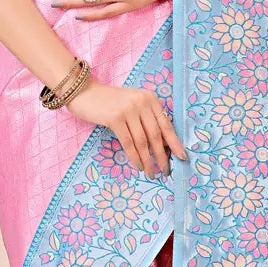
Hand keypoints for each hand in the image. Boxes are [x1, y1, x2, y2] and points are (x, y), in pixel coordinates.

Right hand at [66, 79, 186, 175]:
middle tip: (166, 171)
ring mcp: (129, 110)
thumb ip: (147, 119)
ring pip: (143, 141)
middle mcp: (142, 102)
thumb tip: (162, 145)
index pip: (166, 124)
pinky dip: (134, 157)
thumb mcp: (134, 104)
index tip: (182, 157)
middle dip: (162, 156)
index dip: (175, 143)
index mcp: (150, 98)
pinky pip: (128, 143)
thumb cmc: (110, 102)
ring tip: (152, 173)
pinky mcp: (115, 118)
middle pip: (156, 135)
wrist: (85, 93)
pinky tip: (138, 166)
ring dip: (148, 160)